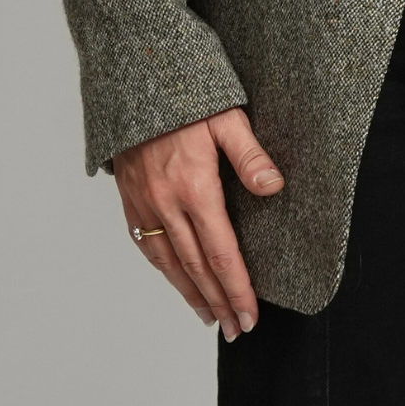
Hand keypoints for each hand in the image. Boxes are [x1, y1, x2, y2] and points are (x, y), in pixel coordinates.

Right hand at [114, 107, 283, 339]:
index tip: (251, 315)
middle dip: (219, 302)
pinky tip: (176, 279)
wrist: (133, 76)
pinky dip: (164, 269)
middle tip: (237, 329)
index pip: (221, 253)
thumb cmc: (186, 94)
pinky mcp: (130, 197)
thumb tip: (275, 187)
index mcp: (194, 186)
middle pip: (196, 267)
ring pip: (169, 262)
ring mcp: (144, 203)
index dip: (237, 289)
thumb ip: (249, 155)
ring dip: (191, 294)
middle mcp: (166, 203)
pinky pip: (146, 245)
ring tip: (210, 317)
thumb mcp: (226, 116)